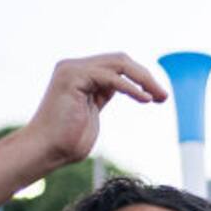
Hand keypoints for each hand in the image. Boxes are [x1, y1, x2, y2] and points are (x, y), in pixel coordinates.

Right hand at [23, 54, 166, 170]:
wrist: (46, 150)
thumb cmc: (67, 140)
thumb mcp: (93, 111)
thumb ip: (104, 95)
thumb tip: (125, 88)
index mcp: (81, 74)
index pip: (118, 65)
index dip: (141, 78)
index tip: (158, 96)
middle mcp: (75, 67)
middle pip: (121, 60)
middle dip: (146, 77)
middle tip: (164, 96)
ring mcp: (72, 70)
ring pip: (118, 63)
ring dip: (144, 79)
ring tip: (158, 97)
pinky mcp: (72, 78)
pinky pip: (109, 77)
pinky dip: (130, 87)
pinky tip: (144, 99)